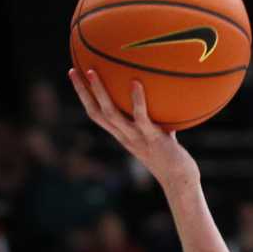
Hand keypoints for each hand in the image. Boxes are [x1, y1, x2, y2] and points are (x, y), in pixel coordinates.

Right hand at [67, 68, 197, 189]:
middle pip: (96, 113)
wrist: (180, 180)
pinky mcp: (152, 139)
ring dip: (99, 92)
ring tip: (91, 71)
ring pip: (111, 113)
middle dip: (82, 92)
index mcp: (122, 135)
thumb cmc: (172, 157)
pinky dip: (137, 100)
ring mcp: (137, 137)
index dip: (84, 97)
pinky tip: (136, 82)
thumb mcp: (159, 135)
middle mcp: (125, 136)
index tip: (75, 76)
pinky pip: (141, 117)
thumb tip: (161, 95)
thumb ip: (156, 119)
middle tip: (73, 70)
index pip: (97, 115)